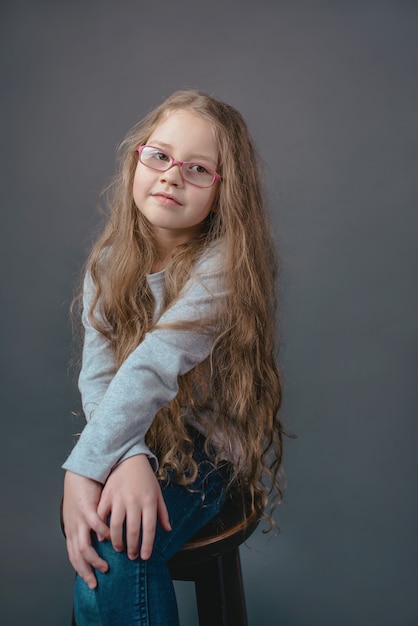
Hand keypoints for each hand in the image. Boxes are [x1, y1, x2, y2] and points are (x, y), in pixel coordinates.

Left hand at [62, 471, 109, 588]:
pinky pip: (94, 524)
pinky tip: (109, 538)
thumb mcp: (85, 514)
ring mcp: (79, 519)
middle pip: (76, 557)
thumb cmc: (85, 493)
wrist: (80, 472)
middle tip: (96, 583)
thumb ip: (91, 528)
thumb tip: (101, 540)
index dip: (81, 570)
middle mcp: (74, 528)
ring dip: (94, 559)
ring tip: (105, 565)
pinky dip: (101, 533)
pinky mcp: (86, 507)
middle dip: (86, 572)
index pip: (74, 556)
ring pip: (84, 546)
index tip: (91, 581)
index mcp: (73, 530)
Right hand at [97, 454, 171, 560]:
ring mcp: (119, 498)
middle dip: (132, 547)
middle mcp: (134, 501)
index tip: (145, 557)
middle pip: (132, 530)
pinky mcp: (107, 495)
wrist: (130, 459)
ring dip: (116, 541)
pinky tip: (103, 536)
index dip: (147, 546)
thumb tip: (167, 530)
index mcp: (149, 501)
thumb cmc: (146, 478)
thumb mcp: (157, 494)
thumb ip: (162, 513)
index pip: (149, 529)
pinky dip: (101, 528)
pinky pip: (102, 515)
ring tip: (119, 548)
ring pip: (115, 526)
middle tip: (131, 556)